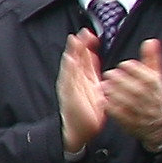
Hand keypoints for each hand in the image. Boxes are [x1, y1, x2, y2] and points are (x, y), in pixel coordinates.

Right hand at [56, 23, 107, 155]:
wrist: (78, 130)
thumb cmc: (86, 112)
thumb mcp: (94, 88)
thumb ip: (92, 72)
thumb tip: (94, 56)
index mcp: (82, 77)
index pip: (84, 58)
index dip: (86, 46)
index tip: (91, 35)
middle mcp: (74, 79)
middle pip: (75, 58)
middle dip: (79, 45)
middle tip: (83, 32)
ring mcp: (69, 85)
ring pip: (70, 65)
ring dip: (72, 52)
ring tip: (75, 40)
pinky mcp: (67, 93)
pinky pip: (67, 78)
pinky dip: (68, 67)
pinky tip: (70, 58)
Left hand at [101, 36, 161, 151]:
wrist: (156, 124)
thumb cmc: (153, 94)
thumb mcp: (155, 76)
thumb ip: (151, 59)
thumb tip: (151, 41)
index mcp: (158, 88)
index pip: (148, 78)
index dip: (135, 70)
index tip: (123, 64)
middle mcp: (153, 102)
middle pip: (138, 91)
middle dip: (122, 81)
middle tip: (109, 74)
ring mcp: (143, 115)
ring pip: (129, 104)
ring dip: (115, 94)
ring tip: (103, 85)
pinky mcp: (132, 125)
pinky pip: (122, 117)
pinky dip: (112, 108)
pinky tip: (103, 100)